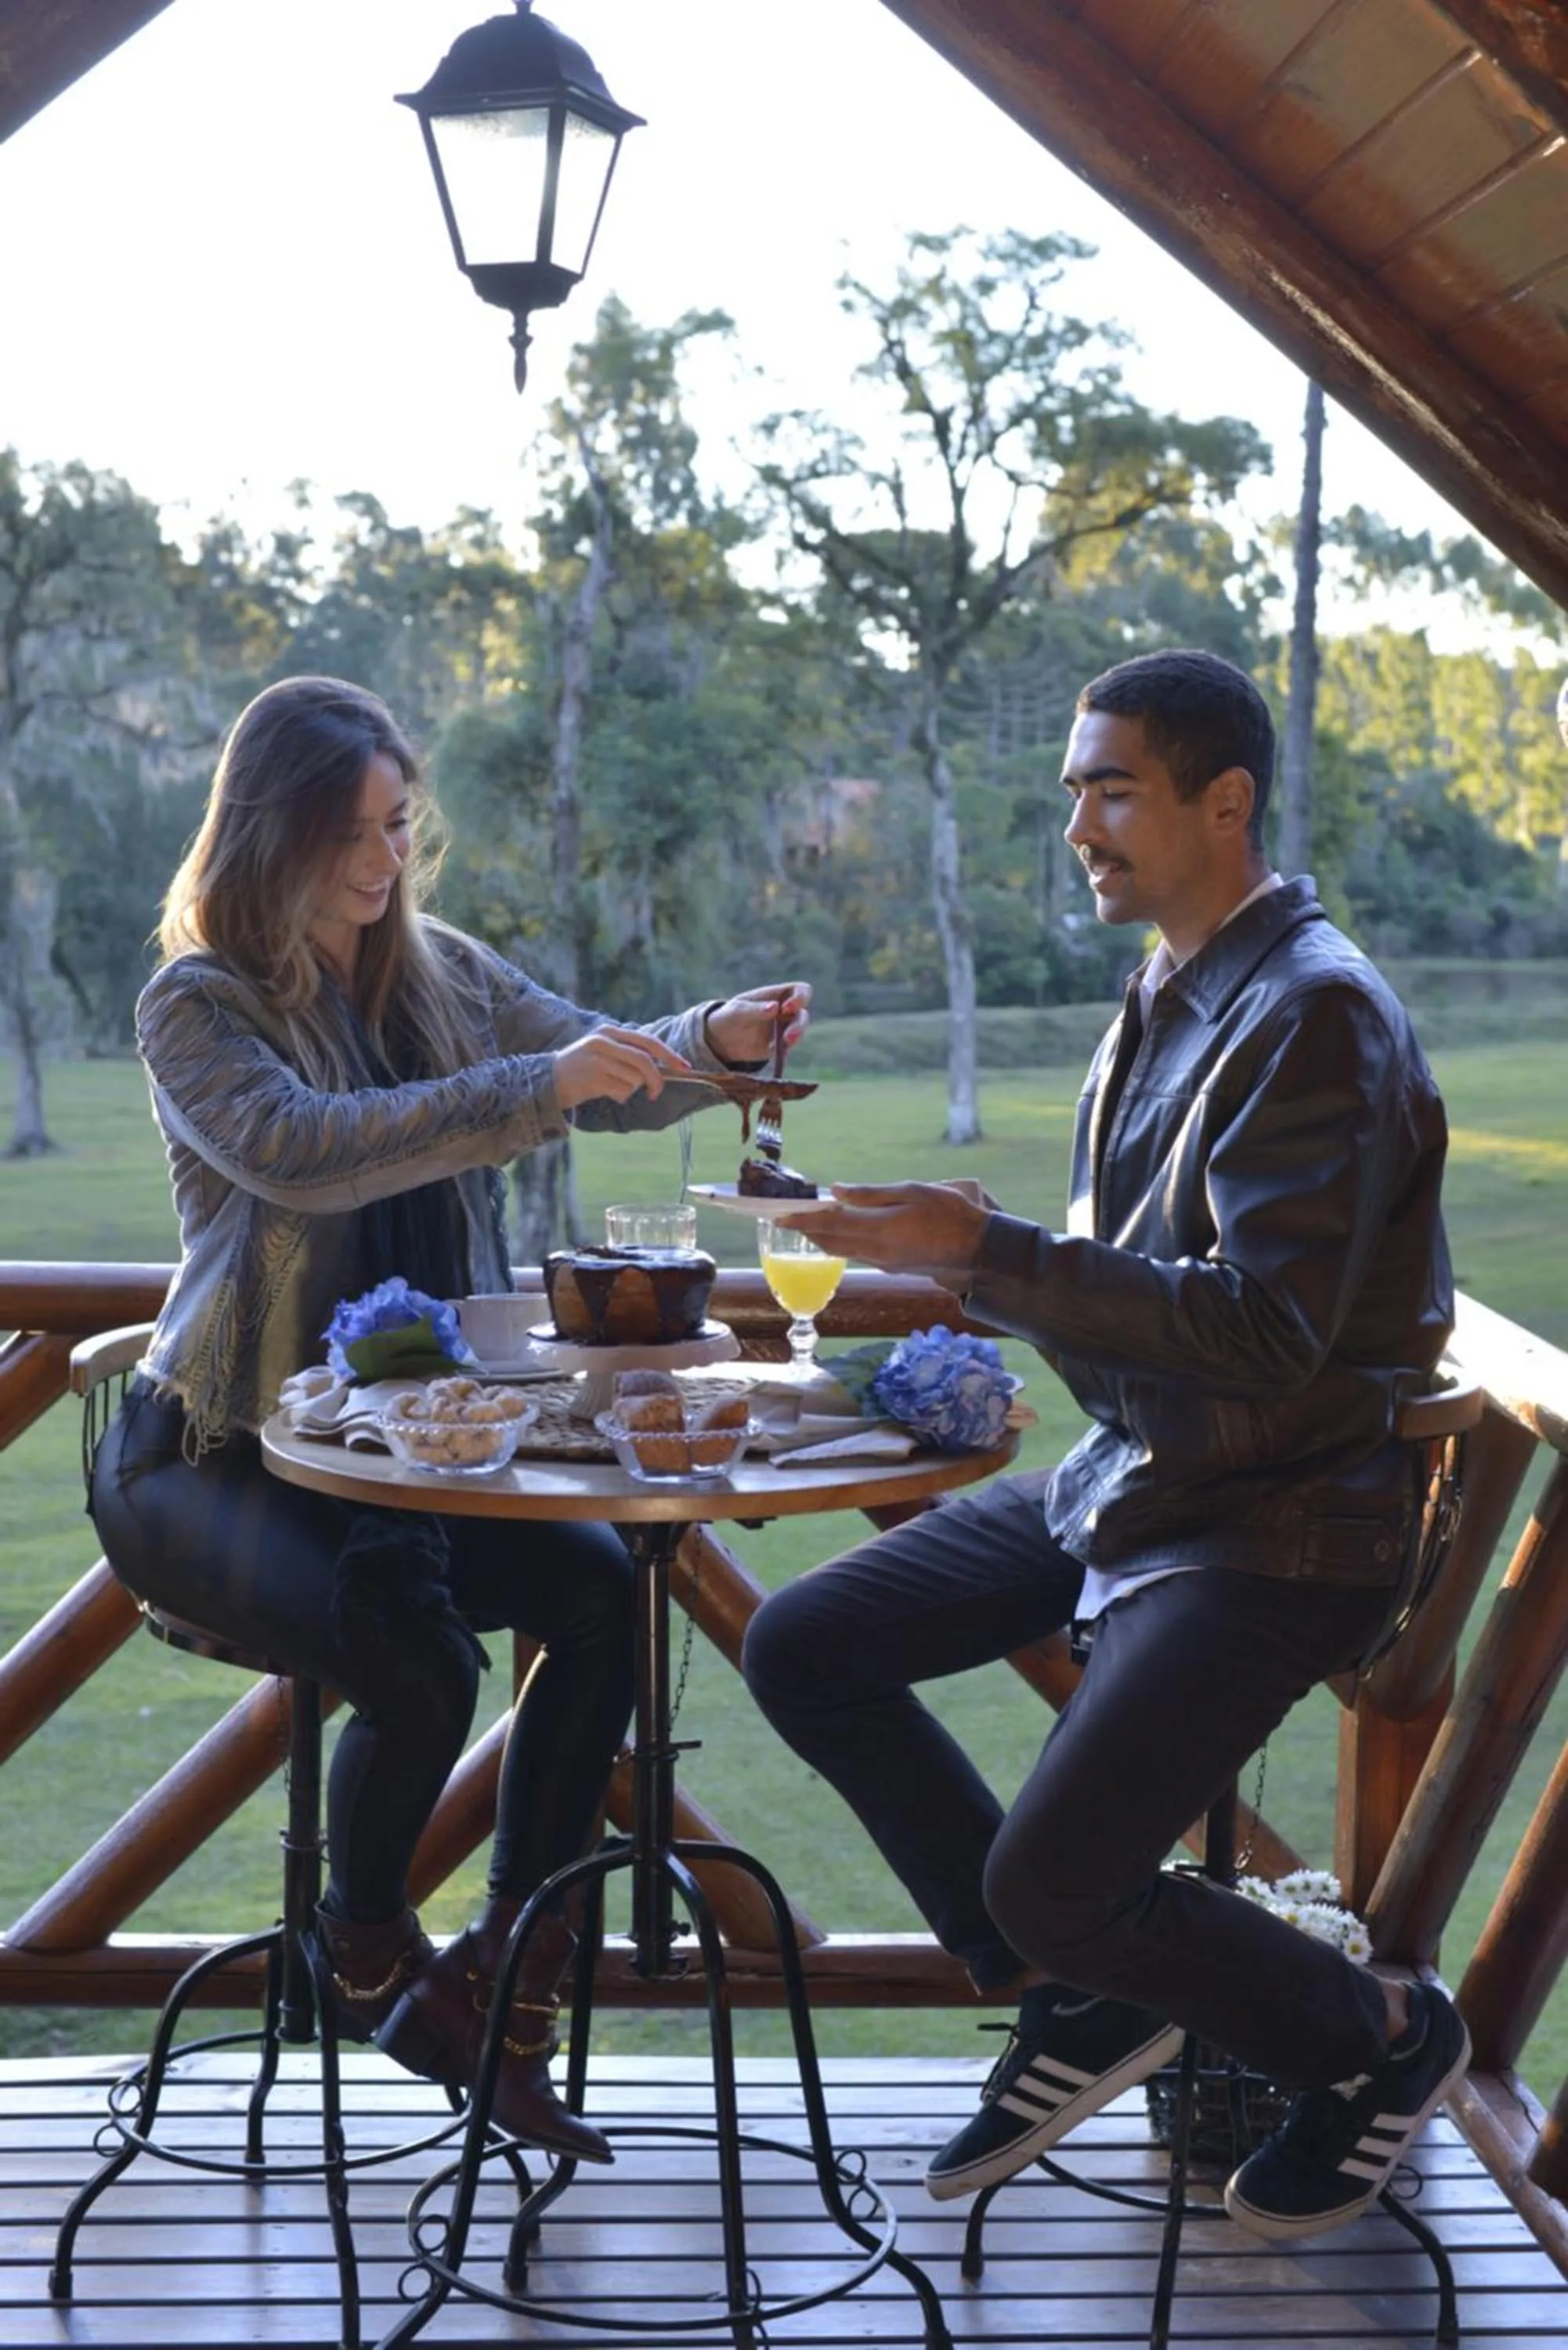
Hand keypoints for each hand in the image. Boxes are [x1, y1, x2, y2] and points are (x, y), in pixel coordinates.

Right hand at [553, 1024, 695, 1111]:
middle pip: (644, 1062)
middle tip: (655, 1093)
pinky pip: (622, 1091)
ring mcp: (597, 1060)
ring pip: (634, 1079)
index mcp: (609, 1032)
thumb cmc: (582, 1068)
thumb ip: (628, 1053)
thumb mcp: (604, 1051)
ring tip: (612, 1087)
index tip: (685, 1067)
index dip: (669, 1055)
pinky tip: (605, 1093)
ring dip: (630, 1089)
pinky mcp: (593, 1078)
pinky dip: (619, 1096)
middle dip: (656, 1080)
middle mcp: (604, 1042)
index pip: (647, 1042)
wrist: (548, 1079)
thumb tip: (663, 1065)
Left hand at [704, 981, 811, 1066]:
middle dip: (799, 1025)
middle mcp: (785, 1011)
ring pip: (799, 1032)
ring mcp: (784, 1029)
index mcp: (777, 995)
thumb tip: (776, 1007)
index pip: (800, 990)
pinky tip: (778, 1055)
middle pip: (802, 1015)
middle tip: (789, 1036)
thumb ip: (756, 1009)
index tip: (787, 1007)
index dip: (800, 997)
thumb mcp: (738, 1011)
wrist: (720, 1040)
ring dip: (795, 1037)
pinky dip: (785, 1052)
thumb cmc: (729, 1016)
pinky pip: (788, 1049)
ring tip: (785, 1044)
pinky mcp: (779, 1046)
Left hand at [782, 1181, 991, 1289]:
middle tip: (784, 1218)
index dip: (802, 1219)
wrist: (977, 1249)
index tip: (778, 1214)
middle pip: (829, 1242)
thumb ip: (871, 1194)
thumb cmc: (949, 1212)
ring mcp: (884, 1261)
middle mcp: (875, 1250)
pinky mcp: (893, 1266)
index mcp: (878, 1228)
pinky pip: (858, 1254)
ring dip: (821, 1238)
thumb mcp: (911, 1192)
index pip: (829, 1223)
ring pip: (841, 1250)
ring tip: (805, 1224)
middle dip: (805, 1230)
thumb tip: (836, 1191)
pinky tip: (840, 1232)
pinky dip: (841, 1243)